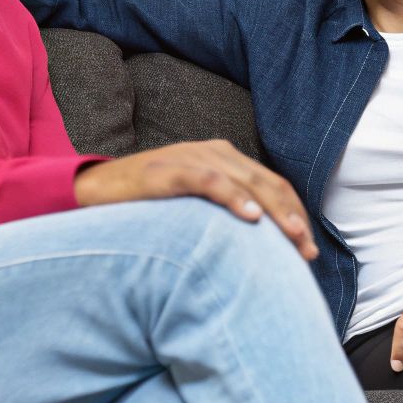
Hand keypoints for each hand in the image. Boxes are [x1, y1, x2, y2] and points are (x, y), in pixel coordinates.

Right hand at [75, 139, 317, 260]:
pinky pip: (208, 181)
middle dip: (291, 217)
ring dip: (272, 210)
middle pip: (266, 184)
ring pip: (245, 181)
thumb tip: (261, 246)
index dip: (294, 213)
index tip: (308, 247)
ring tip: (291, 236)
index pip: (272, 184)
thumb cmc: (148, 204)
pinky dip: (232, 197)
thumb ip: (225, 213)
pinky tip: (250, 217)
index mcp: (225, 159)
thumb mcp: (195, 204)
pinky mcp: (167, 170)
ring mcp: (191, 158)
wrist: (94, 189)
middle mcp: (214, 152)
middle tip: (307, 249)